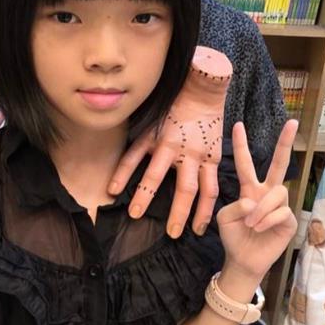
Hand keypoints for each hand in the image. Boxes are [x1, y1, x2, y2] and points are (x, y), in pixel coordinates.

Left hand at [108, 47, 231, 237]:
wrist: (204, 91)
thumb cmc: (174, 104)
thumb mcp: (151, 117)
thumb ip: (138, 138)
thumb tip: (117, 157)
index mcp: (156, 136)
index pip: (133, 156)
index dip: (122, 173)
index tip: (111, 191)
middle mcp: (175, 147)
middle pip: (158, 176)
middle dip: (146, 197)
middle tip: (137, 217)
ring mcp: (196, 155)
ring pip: (190, 189)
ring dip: (184, 212)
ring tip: (177, 233)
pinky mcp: (213, 159)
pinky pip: (211, 188)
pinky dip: (207, 208)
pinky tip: (202, 225)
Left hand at [216, 120, 297, 281]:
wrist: (243, 260)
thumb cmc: (234, 237)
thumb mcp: (224, 219)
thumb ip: (234, 206)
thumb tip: (253, 203)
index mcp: (250, 189)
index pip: (246, 163)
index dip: (241, 145)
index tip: (237, 125)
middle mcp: (267, 193)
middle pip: (279, 164)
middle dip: (285, 143)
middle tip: (292, 122)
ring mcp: (280, 206)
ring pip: (277, 193)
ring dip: (262, 209)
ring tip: (251, 223)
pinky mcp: (289, 220)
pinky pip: (281, 211)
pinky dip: (267, 220)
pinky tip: (259, 228)